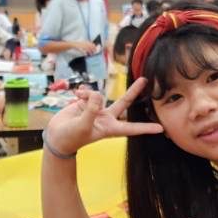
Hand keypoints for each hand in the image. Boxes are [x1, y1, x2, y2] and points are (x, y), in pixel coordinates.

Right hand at [44, 76, 162, 155]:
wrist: (56, 136)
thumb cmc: (70, 137)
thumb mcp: (82, 126)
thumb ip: (91, 109)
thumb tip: (98, 94)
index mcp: (109, 128)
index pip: (131, 128)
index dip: (145, 128)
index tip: (161, 129)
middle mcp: (106, 117)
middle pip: (124, 102)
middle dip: (134, 91)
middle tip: (145, 79)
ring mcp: (96, 109)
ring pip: (101, 94)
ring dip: (91, 93)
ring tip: (78, 98)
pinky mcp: (87, 103)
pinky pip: (88, 92)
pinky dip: (82, 92)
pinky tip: (75, 95)